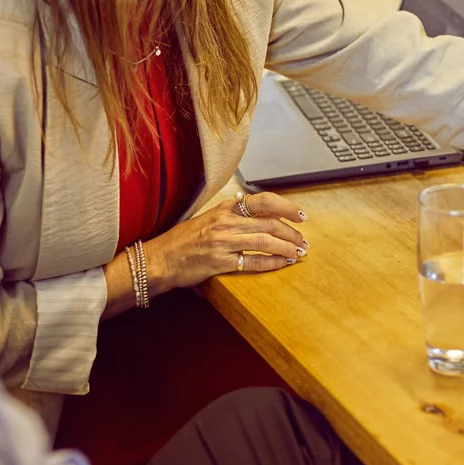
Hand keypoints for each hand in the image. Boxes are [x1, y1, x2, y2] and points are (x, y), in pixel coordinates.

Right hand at [143, 191, 308, 290]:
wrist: (159, 259)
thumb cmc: (185, 240)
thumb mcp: (211, 219)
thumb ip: (235, 216)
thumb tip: (264, 214)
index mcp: (225, 208)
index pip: (263, 201)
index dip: (286, 207)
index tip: (301, 216)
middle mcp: (225, 222)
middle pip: (269, 223)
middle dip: (292, 233)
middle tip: (303, 241)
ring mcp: (222, 242)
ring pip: (265, 241)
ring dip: (287, 247)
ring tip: (299, 253)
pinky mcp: (219, 262)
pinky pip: (252, 262)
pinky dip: (272, 263)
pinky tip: (283, 264)